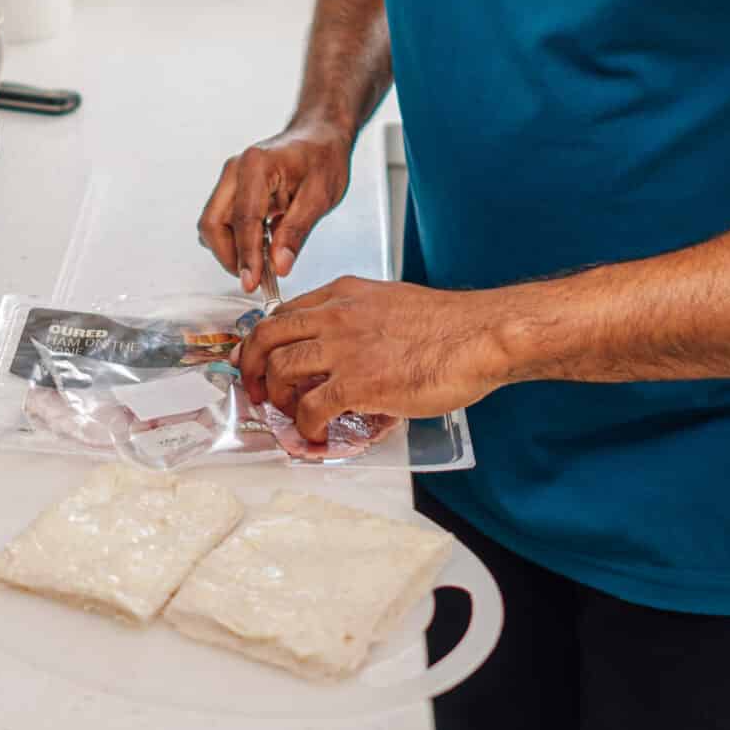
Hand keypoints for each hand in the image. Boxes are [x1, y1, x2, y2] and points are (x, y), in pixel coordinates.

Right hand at [199, 118, 352, 293]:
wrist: (320, 137)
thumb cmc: (323, 157)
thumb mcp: (320, 196)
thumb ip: (297, 231)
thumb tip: (279, 265)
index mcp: (256, 166)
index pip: (243, 220)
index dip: (246, 256)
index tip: (252, 283)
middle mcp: (235, 170)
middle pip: (212, 223)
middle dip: (229, 256)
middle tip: (255, 278)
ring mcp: (230, 179)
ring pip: (212, 225)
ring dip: (230, 250)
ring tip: (261, 265)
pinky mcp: (232, 190)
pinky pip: (222, 221)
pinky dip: (234, 241)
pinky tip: (259, 249)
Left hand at [235, 276, 510, 440]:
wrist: (479, 336)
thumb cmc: (448, 324)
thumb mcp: (392, 303)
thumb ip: (362, 320)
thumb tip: (351, 350)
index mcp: (344, 295)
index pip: (284, 313)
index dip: (264, 340)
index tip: (258, 358)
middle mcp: (335, 316)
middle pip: (267, 337)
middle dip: (250, 367)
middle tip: (255, 390)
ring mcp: (344, 349)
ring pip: (280, 371)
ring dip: (277, 399)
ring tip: (290, 415)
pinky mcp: (357, 383)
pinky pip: (310, 408)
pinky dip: (305, 426)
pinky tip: (315, 434)